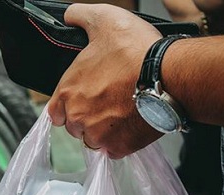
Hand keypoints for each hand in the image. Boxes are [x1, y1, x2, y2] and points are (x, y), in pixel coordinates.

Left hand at [47, 4, 162, 157]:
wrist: (168, 76)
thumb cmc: (136, 50)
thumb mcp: (105, 21)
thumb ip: (81, 16)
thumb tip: (70, 15)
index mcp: (68, 92)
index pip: (55, 111)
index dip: (67, 106)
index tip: (80, 102)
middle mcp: (77, 117)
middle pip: (74, 127)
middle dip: (86, 118)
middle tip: (107, 104)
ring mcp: (97, 135)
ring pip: (93, 140)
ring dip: (102, 131)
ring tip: (120, 114)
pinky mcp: (118, 147)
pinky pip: (112, 151)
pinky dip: (120, 142)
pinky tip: (130, 126)